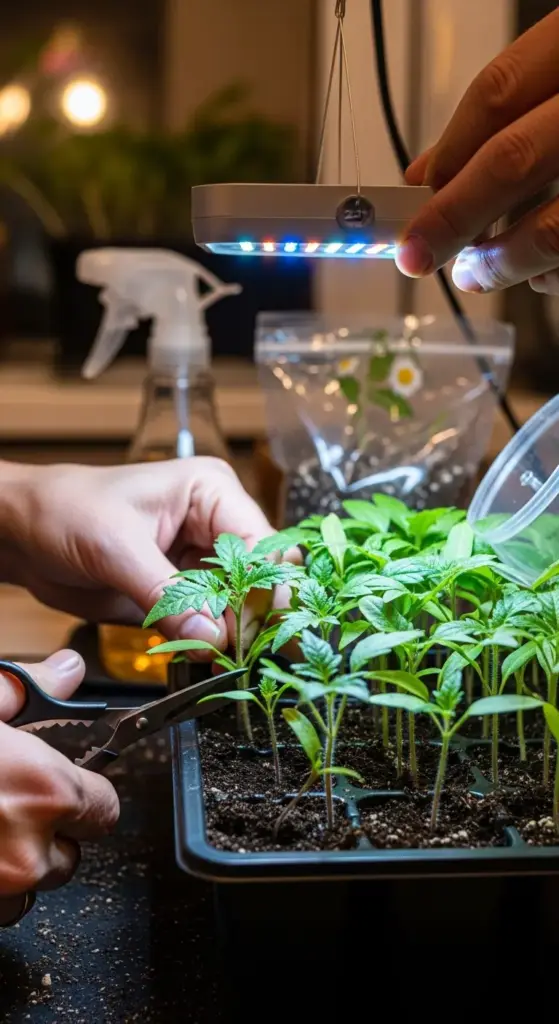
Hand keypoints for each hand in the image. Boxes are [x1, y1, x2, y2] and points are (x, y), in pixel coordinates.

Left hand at [0, 458, 288, 657]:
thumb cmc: (65, 510)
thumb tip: (211, 638)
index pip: (259, 544)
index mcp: (211, 492)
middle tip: (239, 652)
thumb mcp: (116, 548)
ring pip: (241, 604)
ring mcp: (200, 561)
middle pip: (260, 576)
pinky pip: (211, 623)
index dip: (259, 589)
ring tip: (222, 662)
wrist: (23, 533)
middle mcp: (215, 525)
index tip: (247, 631)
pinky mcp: (184, 593)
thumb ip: (166, 595)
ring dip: (234, 636)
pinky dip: (211, 644)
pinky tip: (205, 661)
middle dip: (252, 616)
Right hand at [0, 652, 118, 925]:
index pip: (106, 808)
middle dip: (49, 834)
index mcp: (44, 790)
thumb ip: (24, 690)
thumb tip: (70, 669)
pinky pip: (3, 909)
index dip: (83, 795)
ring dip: (18, 866)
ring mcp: (3, 890)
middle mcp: (32, 849)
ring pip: (35, 885)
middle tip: (9, 804)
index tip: (59, 786)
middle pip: (72, 854)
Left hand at [397, 7, 558, 295]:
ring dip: (500, 262)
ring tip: (475, 272)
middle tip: (417, 255)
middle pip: (512, 160)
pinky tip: (537, 273)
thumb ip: (508, 115)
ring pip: (552, 229)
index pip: (498, 92)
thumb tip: (428, 171)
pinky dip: (548, 279)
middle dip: (452, 219)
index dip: (447, 154)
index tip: (412, 199)